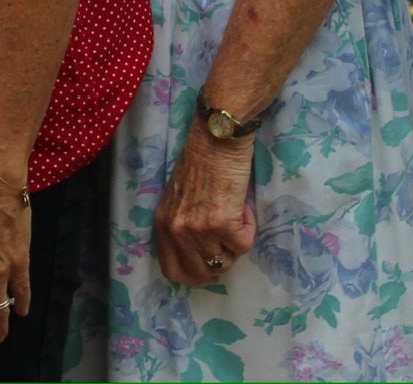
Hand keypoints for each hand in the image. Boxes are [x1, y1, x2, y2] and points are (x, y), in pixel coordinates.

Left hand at [154, 122, 256, 286]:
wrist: (218, 136)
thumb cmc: (202, 159)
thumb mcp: (179, 197)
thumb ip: (183, 224)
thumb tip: (202, 251)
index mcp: (163, 224)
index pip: (172, 270)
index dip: (193, 276)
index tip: (209, 271)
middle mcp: (176, 231)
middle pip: (199, 273)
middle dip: (220, 263)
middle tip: (230, 243)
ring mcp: (199, 230)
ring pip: (224, 262)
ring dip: (235, 244)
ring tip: (236, 216)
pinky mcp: (223, 224)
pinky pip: (244, 245)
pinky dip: (250, 229)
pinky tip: (244, 207)